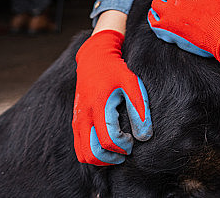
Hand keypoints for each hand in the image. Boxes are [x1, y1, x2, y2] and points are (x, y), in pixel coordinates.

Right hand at [72, 29, 151, 164]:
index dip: (123, 146)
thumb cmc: (116, 72)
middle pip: (93, 153)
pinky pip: (79, 148)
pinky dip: (92, 154)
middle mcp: (84, 116)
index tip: (133, 141)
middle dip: (111, 158)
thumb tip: (144, 137)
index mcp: (99, 106)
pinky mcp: (75, 122)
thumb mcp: (132, 84)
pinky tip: (107, 147)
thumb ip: (140, 110)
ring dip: (101, 159)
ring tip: (117, 152)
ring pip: (83, 154)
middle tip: (125, 152)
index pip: (108, 139)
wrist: (94, 60)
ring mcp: (77, 120)